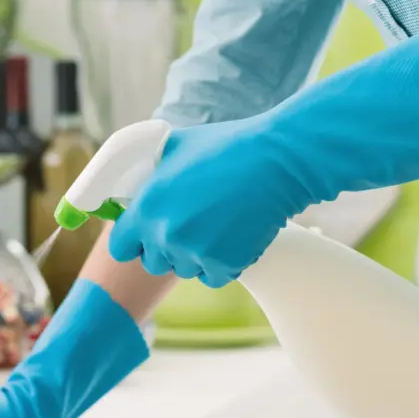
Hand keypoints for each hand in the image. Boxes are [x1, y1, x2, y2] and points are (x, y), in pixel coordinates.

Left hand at [109, 31, 418, 287]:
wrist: (300, 149)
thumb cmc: (246, 142)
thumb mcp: (189, 147)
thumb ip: (153, 172)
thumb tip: (118, 194)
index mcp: (155, 191)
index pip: (122, 239)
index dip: (138, 238)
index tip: (152, 232)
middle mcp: (168, 218)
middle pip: (155, 258)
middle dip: (176, 246)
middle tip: (205, 221)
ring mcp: (199, 240)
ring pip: (191, 270)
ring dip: (209, 254)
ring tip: (232, 219)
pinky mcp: (233, 257)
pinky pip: (222, 275)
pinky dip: (235, 261)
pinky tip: (249, 231)